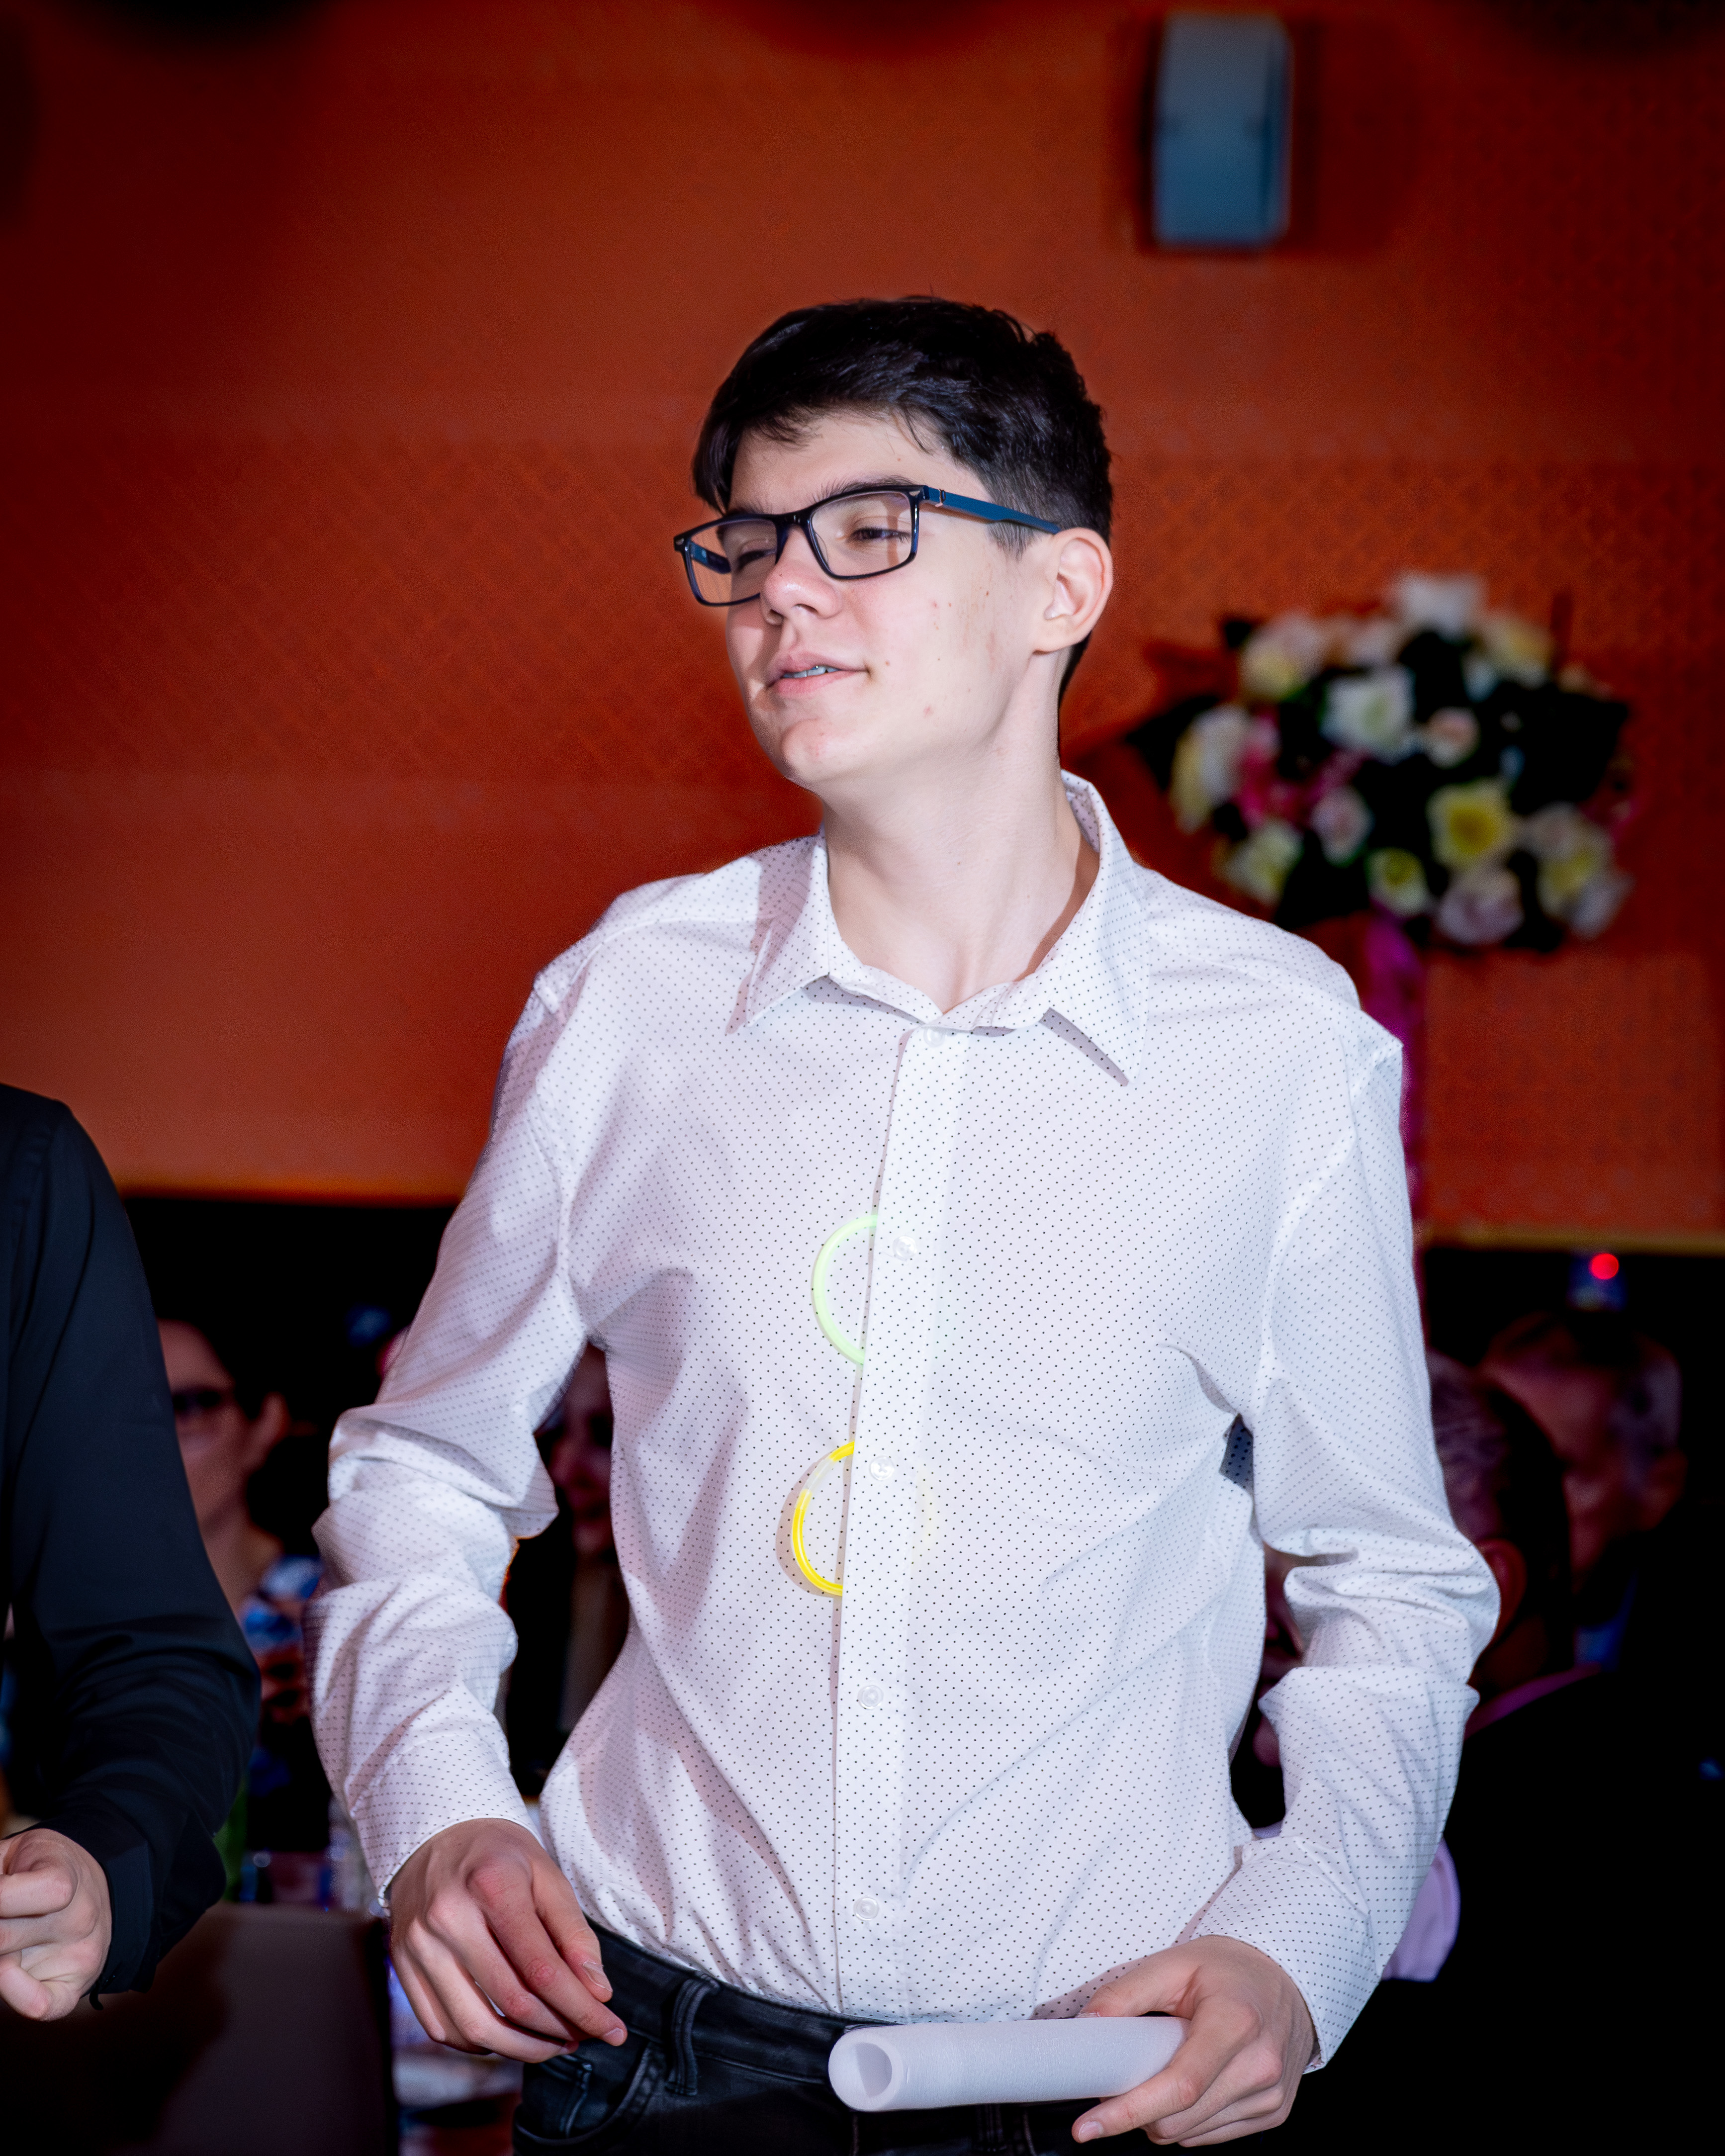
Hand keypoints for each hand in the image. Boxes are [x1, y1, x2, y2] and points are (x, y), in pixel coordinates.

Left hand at [0, 1827, 112, 2018]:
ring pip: (7, 1969)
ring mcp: (79, 1954)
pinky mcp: (74, 1986)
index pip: (6, 1896)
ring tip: (7, 1937)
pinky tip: (7, 1974)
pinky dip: (17, 1996)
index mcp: (65, 1876)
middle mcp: (79, 1917)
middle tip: (1, 1920)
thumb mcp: (18, 1851)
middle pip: (2, 1937)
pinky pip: (41, 2005)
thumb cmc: (42, 1869)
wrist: (96, 1890)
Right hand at [387, 1818, 626, 2062]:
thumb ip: (575, 1935)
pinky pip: (441, 2027)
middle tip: (585, 2034)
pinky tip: (507, 2034)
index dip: (582, 2008)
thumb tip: (598, 1994)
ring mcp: (418, 1945)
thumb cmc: (499, 1855)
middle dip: (558, 2030)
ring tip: (553, 2042)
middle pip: (511, 2002)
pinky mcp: (402, 1965)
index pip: (542, 1969)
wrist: (435, 1834)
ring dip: (521, 2048)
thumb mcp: (547, 1875)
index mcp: (491, 1885)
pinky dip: (479, 2043)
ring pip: (473, 2027)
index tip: (613, 2030)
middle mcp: (447, 1918)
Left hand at [1073, 1936, 1313, 2144]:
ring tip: (1162, 2069)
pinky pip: (1210, 2135)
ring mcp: (1270, 2096)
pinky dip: (1186, 2119)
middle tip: (1120, 2079)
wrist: (1284, 1978)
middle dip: (1136, 2111)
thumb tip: (1087, 2027)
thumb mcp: (1173, 1963)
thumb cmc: (1230, 1969)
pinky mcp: (1273, 2113)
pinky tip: (1189, 2085)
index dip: (1129, 2110)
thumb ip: (1126, 1994)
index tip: (1088, 2125)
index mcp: (1237, 2023)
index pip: (1179, 2086)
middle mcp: (1260, 2066)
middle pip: (1179, 2119)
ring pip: (1190, 2134)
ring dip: (1160, 2116)